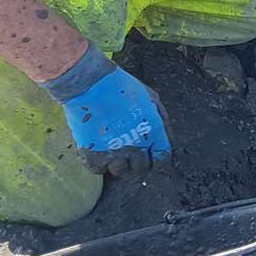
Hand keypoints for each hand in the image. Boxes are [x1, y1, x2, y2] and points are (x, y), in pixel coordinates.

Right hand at [44, 47, 171, 175]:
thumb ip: (160, 119)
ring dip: (118, 163)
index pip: (162, 159)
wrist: (90, 84)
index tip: (152, 158)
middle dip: (137, 162)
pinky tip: (98, 150)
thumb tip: (165, 137)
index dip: (158, 160)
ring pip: (120, 171)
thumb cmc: (121, 87)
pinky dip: (99, 163)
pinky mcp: (94, 154)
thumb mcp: (151, 98)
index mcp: (153, 131)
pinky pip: (99, 170)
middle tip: (129, 152)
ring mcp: (115, 152)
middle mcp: (137, 145)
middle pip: (141, 168)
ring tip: (112, 149)